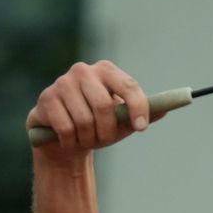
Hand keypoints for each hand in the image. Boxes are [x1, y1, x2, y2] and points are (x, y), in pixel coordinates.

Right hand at [26, 60, 159, 155]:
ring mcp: (62, 82)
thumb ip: (144, 114)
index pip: (128, 86)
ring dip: (88, 139)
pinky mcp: (46, 98)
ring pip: (84, 120)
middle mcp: (83, 71)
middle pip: (104, 106)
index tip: (142, 127)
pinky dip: (71, 141)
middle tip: (105, 140)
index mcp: (106, 71)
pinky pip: (66, 128)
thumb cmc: (98, 127)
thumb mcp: (123, 122)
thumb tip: (166, 109)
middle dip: (107, 131)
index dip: (138, 108)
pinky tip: (69, 140)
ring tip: (86, 139)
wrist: (64, 139)